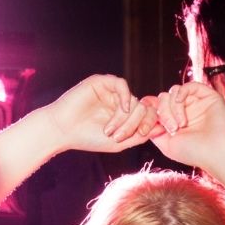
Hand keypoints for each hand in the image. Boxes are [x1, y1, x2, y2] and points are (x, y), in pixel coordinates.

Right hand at [42, 74, 158, 153]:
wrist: (63, 131)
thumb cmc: (88, 138)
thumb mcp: (119, 142)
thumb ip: (140, 136)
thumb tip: (161, 128)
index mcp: (125, 115)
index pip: (147, 115)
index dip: (148, 124)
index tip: (140, 135)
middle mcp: (120, 102)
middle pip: (142, 108)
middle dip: (134, 123)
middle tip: (117, 135)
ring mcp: (111, 92)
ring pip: (133, 99)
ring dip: (125, 118)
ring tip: (110, 130)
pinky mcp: (101, 83)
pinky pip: (122, 84)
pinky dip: (126, 96)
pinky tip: (121, 108)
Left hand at [145, 81, 224, 169]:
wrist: (217, 151)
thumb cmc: (194, 152)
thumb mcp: (166, 145)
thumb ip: (154, 131)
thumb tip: (145, 119)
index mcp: (174, 121)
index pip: (156, 108)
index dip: (149, 112)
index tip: (146, 124)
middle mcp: (184, 111)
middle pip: (162, 99)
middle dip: (162, 113)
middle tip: (172, 128)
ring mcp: (194, 102)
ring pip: (172, 93)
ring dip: (172, 108)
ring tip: (181, 124)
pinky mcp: (205, 95)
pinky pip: (187, 86)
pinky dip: (180, 94)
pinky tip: (182, 105)